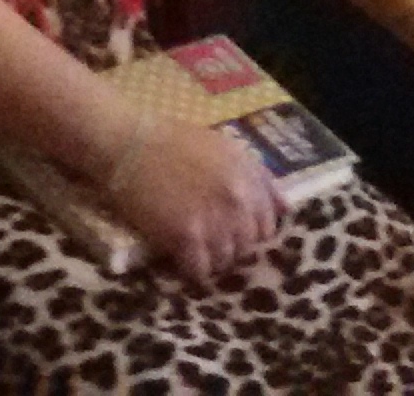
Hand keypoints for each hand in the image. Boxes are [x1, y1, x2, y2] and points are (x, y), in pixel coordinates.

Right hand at [101, 120, 280, 282]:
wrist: (128, 143)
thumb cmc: (174, 141)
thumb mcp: (226, 148)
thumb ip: (259, 178)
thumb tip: (286, 210)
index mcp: (250, 177)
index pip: (268, 226)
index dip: (249, 231)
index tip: (233, 231)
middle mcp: (238, 200)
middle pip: (248, 247)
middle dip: (232, 246)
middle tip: (209, 241)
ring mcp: (213, 220)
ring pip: (226, 262)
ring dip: (212, 260)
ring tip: (194, 250)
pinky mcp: (185, 237)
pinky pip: (200, 270)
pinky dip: (191, 270)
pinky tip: (180, 260)